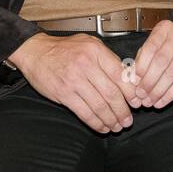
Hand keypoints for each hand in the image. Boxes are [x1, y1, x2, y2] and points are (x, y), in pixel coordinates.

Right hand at [9, 33, 137, 132]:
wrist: (35, 52)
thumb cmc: (64, 48)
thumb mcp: (89, 44)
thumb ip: (108, 59)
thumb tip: (128, 78)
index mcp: (96, 51)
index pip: (120, 74)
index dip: (131, 92)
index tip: (137, 102)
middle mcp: (86, 64)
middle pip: (112, 93)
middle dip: (123, 111)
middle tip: (128, 120)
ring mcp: (74, 80)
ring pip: (99, 105)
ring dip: (111, 119)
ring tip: (117, 126)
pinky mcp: (64, 93)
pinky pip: (84, 112)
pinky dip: (96, 123)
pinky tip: (102, 127)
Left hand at [131, 21, 172, 109]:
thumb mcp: (158, 47)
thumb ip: (144, 59)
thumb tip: (131, 79)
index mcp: (165, 28)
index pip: (150, 48)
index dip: (141, 67)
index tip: (134, 82)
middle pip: (161, 61)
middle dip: (149, 81)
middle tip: (141, 95)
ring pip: (172, 73)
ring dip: (158, 91)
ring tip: (150, 101)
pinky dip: (170, 94)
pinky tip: (162, 102)